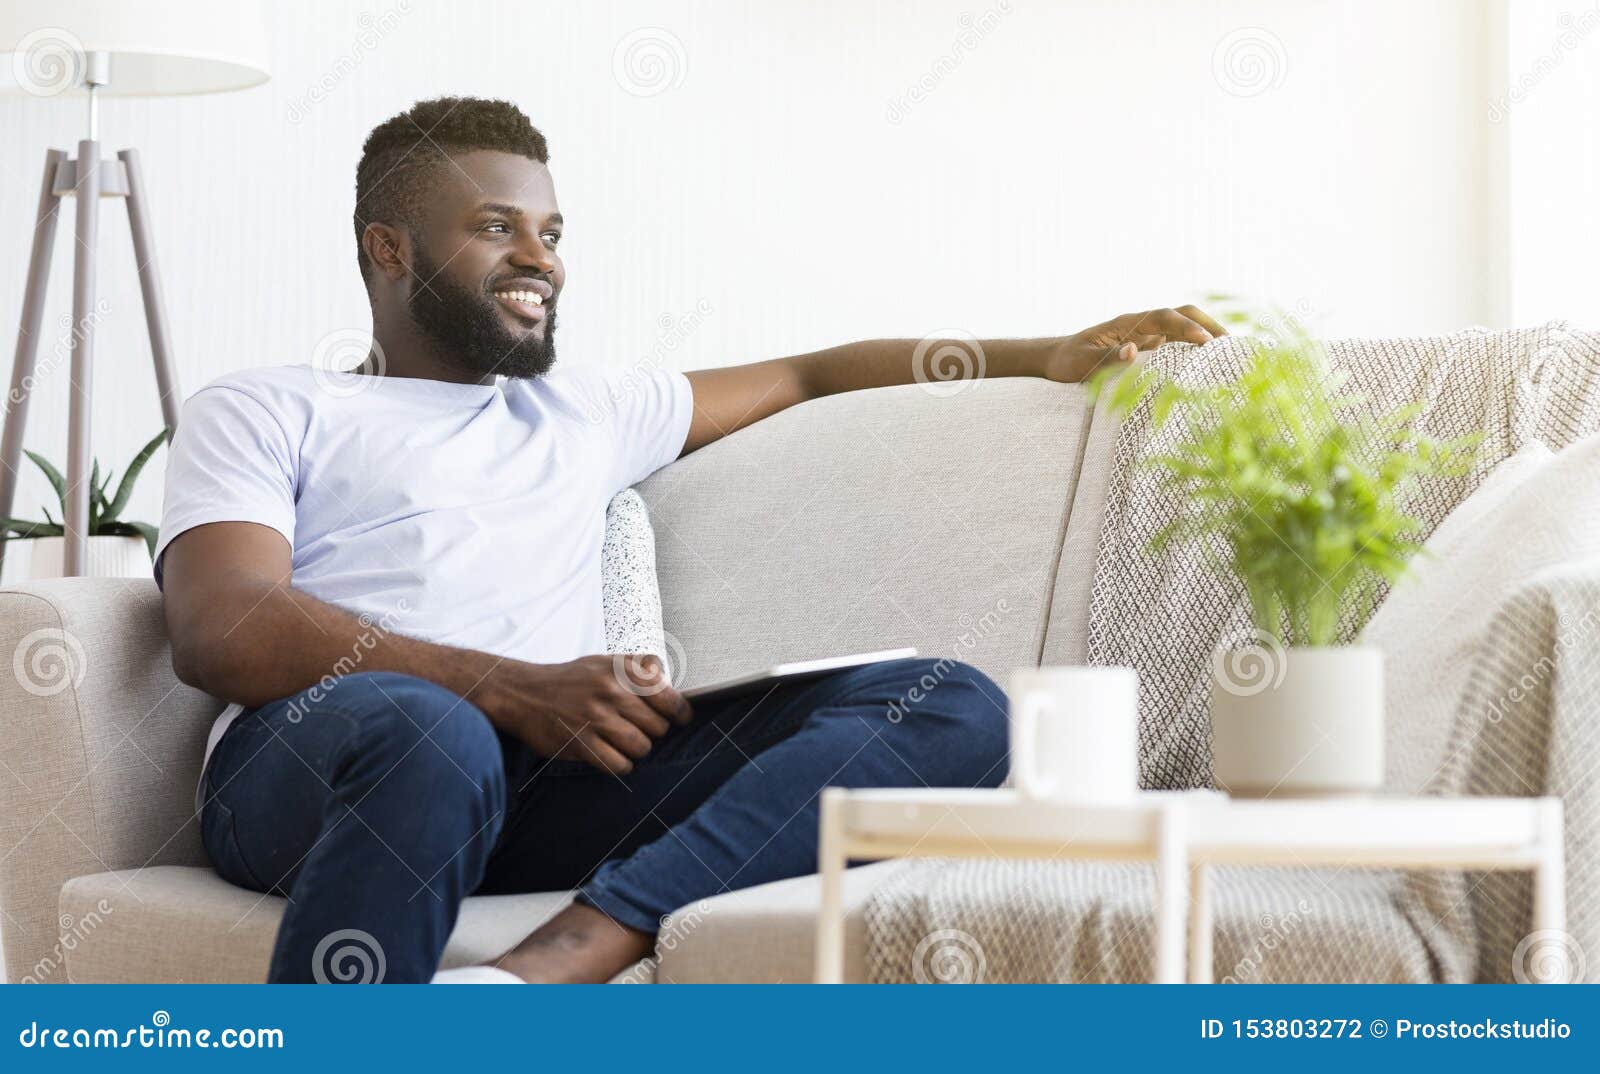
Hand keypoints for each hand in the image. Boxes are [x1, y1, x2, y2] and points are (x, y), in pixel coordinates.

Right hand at [474, 654, 691, 775]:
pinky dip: (620, 764)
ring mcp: (595, 718)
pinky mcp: (581, 743)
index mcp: (620, 670)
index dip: (680, 712)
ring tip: (623, 741)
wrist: (523, 693)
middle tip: (638, 728)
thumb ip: (637, 666)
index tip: (680, 718)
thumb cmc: (570, 679)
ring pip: (642, 747)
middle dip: (653, 731)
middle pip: (659, 726)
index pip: (668, 696)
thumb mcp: (604, 661)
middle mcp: (610, 692)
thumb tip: (666, 677)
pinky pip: (619, 765)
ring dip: (636, 749)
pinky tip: (611, 754)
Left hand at [1043, 305, 1226, 382]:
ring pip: (1184, 327)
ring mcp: (1147, 335)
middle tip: (1232, 344)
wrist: (1058, 358)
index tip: (1206, 342)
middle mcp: (1141, 325)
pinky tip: (1211, 363)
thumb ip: (1108, 357)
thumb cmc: (1069, 361)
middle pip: (1182, 314)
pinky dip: (1196, 349)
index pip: (1164, 317)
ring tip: (1231, 354)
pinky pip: (1178, 343)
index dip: (1186, 327)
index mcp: (1127, 324)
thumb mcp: (1083, 363)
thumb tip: (1133, 351)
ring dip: (1207, 335)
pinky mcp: (1149, 347)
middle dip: (1208, 323)